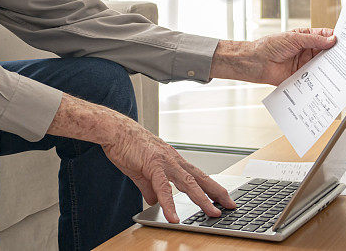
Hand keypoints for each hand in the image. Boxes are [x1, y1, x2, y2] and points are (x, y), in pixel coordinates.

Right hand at [101, 114, 236, 222]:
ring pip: (188, 182)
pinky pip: (163, 188)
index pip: (196, 175)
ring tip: (212, 213)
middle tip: (231, 205)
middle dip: (216, 192)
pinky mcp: (152, 165)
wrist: (114, 130)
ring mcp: (164, 161)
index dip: (211, 187)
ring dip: (201, 199)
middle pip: (200, 178)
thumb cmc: (126, 145)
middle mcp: (172, 160)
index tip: (222, 197)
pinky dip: (169, 204)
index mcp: (171, 160)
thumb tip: (154, 201)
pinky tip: (173, 217)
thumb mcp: (141, 169)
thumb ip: (149, 187)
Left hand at [210, 28, 336, 84]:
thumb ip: (313, 40)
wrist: (256, 62)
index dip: (336, 38)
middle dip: (337, 53)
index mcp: (305, 37)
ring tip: (345, 67)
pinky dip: (324, 78)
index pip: (325, 36)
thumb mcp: (293, 38)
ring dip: (332, 66)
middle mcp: (307, 50)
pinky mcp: (302, 76)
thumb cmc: (270, 46)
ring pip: (323, 65)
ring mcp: (305, 64)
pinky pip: (316, 77)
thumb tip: (332, 40)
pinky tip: (331, 78)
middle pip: (327, 52)